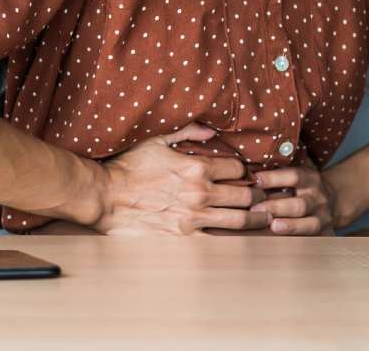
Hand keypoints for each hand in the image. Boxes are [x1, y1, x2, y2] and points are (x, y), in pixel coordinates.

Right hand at [88, 122, 272, 234]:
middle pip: (245, 194)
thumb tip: (211, 131)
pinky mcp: (184, 236)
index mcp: (197, 167)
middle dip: (257, 194)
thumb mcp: (157, 140)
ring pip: (238, 218)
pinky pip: (218, 237)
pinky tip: (240, 234)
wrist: (105, 197)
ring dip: (254, 217)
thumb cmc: (129, 167)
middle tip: (263, 196)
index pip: (238, 168)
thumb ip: (187, 132)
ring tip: (264, 216)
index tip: (247, 174)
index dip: (245, 171)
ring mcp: (193, 216)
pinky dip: (231, 234)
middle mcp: (200, 192)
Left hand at [250, 158, 341, 235]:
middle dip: (277, 207)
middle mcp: (318, 198)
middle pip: (299, 204)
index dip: (274, 178)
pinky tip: (281, 246)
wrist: (335, 204)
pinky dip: (298, 244)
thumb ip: (283, 164)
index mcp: (310, 179)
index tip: (255, 180)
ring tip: (272, 226)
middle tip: (254, 210)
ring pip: (308, 224)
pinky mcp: (325, 235)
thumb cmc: (305, 187)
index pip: (293, 176)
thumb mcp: (301, 171)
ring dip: (290, 226)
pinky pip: (312, 241)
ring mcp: (323, 218)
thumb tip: (254, 154)